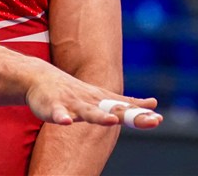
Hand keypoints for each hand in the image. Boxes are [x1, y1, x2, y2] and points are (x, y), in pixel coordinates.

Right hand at [26, 68, 160, 128]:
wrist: (39, 77)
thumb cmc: (74, 91)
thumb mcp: (102, 97)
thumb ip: (126, 104)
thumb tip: (154, 104)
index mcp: (102, 100)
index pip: (125, 108)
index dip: (140, 114)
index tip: (157, 119)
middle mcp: (90, 101)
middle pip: (112, 110)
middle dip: (130, 116)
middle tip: (148, 120)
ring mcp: (72, 103)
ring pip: (87, 111)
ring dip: (99, 116)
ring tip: (111, 121)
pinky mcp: (52, 106)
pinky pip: (57, 112)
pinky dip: (61, 116)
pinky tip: (65, 122)